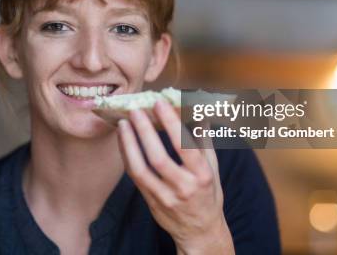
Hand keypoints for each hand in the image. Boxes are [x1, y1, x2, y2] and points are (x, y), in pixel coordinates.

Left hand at [117, 99, 234, 253]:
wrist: (199, 232)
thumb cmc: (208, 194)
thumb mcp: (213, 167)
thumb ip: (204, 139)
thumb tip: (198, 109)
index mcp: (202, 176)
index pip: (186, 147)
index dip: (172, 124)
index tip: (160, 103)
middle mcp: (183, 188)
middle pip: (159, 158)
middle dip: (145, 132)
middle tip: (136, 110)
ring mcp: (165, 197)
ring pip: (141, 169)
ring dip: (129, 144)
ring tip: (123, 123)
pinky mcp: (151, 202)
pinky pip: (135, 177)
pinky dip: (127, 156)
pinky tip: (124, 140)